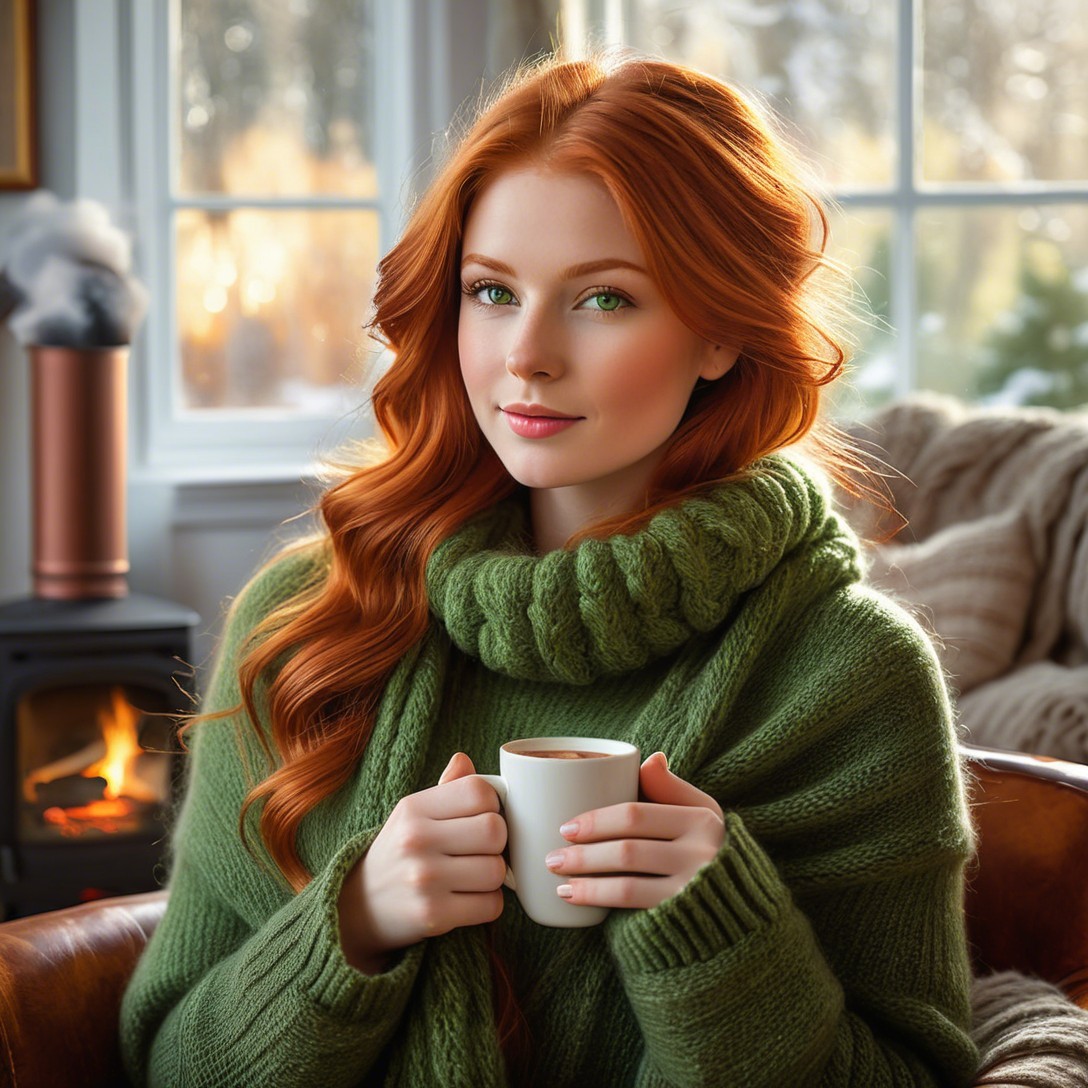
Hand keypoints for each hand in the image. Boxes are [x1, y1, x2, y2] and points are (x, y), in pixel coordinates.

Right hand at [336, 752, 506, 972]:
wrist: (360, 908)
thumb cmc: (399, 852)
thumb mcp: (413, 814)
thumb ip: (446, 787)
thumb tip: (465, 760)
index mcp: (414, 808)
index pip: (479, 791)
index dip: (492, 805)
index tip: (481, 817)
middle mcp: (416, 839)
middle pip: (495, 831)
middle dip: (497, 843)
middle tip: (480, 850)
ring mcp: (424, 879)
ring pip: (497, 870)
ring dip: (493, 877)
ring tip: (473, 876)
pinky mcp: (433, 915)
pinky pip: (491, 905)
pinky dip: (488, 904)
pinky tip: (468, 899)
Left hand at [543, 752, 724, 910]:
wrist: (743, 907)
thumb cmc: (712, 850)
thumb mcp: (703, 813)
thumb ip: (671, 788)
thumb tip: (648, 758)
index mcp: (701, 820)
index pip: (636, 816)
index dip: (596, 821)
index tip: (565, 827)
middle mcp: (701, 855)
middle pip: (627, 851)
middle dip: (583, 854)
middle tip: (552, 856)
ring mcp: (693, 890)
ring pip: (627, 883)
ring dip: (586, 879)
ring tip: (558, 879)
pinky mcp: (684, 919)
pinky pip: (634, 908)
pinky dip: (599, 900)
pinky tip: (575, 898)